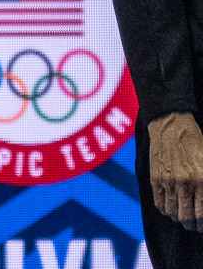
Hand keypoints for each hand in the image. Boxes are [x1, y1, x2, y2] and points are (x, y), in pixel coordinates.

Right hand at [148, 111, 202, 230]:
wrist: (172, 126)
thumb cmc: (195, 143)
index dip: (202, 225)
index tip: (202, 226)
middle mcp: (186, 183)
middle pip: (187, 217)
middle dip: (192, 225)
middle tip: (194, 225)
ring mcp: (168, 181)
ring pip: (172, 212)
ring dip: (178, 218)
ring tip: (182, 217)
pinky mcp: (155, 178)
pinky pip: (159, 203)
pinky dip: (165, 210)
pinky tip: (170, 209)